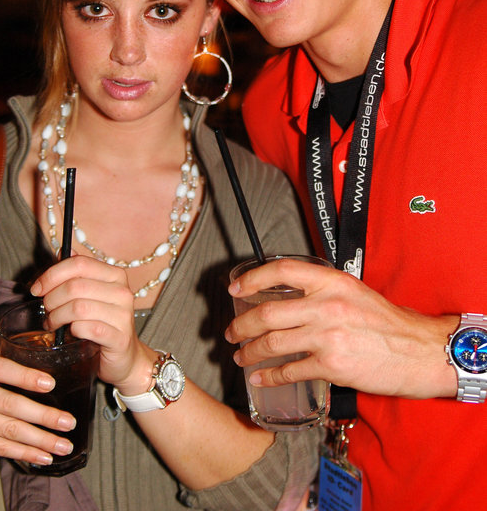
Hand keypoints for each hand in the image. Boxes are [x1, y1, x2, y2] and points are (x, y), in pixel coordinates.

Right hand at [0, 346, 75, 464]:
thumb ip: (7, 357)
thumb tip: (49, 358)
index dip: (24, 376)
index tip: (50, 384)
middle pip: (8, 405)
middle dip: (42, 416)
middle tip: (68, 422)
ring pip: (6, 430)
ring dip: (39, 440)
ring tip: (63, 445)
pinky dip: (22, 453)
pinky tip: (43, 455)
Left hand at [31, 256, 155, 395]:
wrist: (125, 357)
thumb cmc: (103, 323)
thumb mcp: (91, 295)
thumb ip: (78, 273)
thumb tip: (63, 250)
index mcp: (115, 275)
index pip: (79, 264)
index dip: (52, 274)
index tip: (36, 289)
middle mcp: (122, 292)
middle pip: (75, 286)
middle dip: (52, 299)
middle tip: (46, 310)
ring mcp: (123, 315)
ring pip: (78, 307)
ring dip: (58, 316)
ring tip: (52, 323)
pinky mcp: (119, 337)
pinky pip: (87, 328)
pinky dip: (72, 330)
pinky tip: (70, 334)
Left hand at [225, 258, 457, 398]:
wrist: (418, 351)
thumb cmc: (387, 322)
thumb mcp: (354, 291)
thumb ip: (322, 290)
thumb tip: (287, 293)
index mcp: (331, 281)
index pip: (281, 271)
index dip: (252, 279)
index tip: (236, 289)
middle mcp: (326, 306)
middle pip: (267, 313)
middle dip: (241, 324)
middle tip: (230, 331)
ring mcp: (327, 336)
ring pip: (272, 343)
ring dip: (249, 351)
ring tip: (240, 355)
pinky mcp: (331, 366)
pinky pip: (290, 370)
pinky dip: (269, 375)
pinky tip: (260, 377)